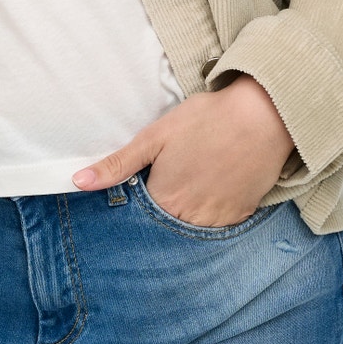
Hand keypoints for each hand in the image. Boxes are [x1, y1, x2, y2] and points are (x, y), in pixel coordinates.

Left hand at [70, 74, 296, 224]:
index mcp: (165, 200)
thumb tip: (78, 182)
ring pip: (194, 228)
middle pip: (168, 225)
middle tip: (175, 178)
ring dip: (189, 212)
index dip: (141, 202)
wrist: (264, 115)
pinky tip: (215, 184)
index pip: (141, 218)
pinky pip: (221, 224)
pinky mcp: (243, 213)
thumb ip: (118, 164)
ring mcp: (220, 219)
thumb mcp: (155, 136)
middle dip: (165, 210)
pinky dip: (214, 210)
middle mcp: (191, 218)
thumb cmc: (206, 120)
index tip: (147, 186)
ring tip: (195, 181)